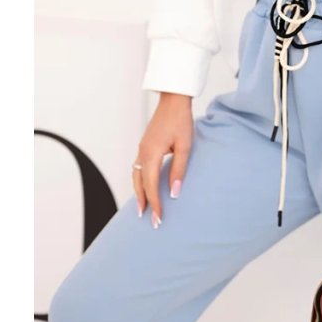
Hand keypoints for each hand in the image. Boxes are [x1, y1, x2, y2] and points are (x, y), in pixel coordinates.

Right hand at [133, 92, 192, 227]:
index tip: (159, 219)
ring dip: (140, 193)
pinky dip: (140, 182)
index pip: (151, 186)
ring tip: (143, 209)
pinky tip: (145, 187)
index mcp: (151, 154)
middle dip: (145, 203)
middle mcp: (142, 153)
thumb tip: (175, 193)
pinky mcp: (144, 145)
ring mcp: (142, 148)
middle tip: (150, 221)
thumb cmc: (181, 120)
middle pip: (140, 184)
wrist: (173, 100)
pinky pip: (138, 168)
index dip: (155, 204)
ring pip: (136, 177)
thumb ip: (178, 170)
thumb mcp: (185, 146)